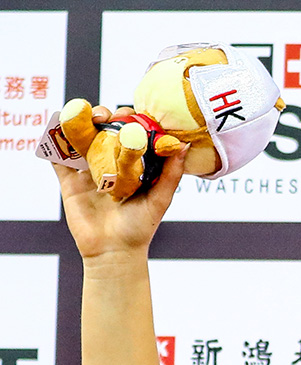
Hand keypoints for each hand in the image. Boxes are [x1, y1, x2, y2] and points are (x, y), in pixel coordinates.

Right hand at [55, 111, 187, 259]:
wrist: (113, 251)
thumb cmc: (141, 227)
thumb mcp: (160, 199)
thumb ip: (171, 173)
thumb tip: (183, 145)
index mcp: (133, 166)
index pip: (130, 135)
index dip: (130, 120)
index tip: (130, 115)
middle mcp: (110, 164)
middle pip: (104, 131)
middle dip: (103, 116)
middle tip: (105, 115)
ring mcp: (88, 171)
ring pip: (80, 139)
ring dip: (78, 122)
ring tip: (81, 113)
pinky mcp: (69, 181)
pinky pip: (58, 158)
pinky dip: (54, 141)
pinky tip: (55, 128)